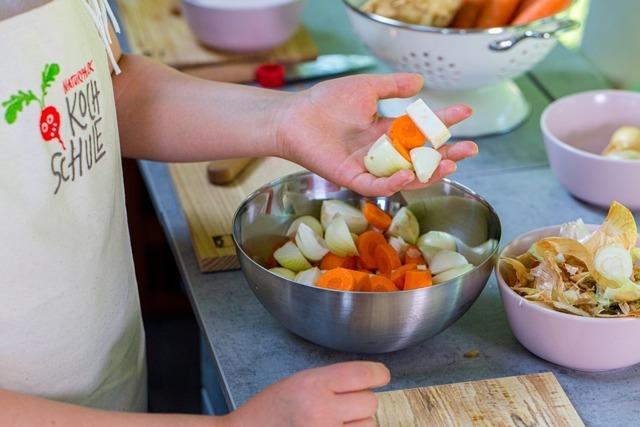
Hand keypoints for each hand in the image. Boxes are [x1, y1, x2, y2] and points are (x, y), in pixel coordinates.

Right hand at [224, 362, 389, 426]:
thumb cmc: (269, 412)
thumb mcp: (298, 383)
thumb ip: (331, 382)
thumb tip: (368, 383)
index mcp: (312, 385)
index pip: (363, 374)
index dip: (379, 374)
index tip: (381, 376)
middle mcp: (321, 410)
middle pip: (370, 402)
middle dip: (361, 403)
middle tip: (343, 406)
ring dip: (357, 425)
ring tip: (333, 424)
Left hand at [276, 73, 477, 195]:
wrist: (295, 117)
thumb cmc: (325, 102)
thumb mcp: (366, 89)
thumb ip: (392, 86)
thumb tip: (420, 82)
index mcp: (386, 132)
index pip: (422, 130)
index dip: (444, 122)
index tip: (465, 111)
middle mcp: (381, 152)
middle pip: (420, 158)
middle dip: (447, 155)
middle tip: (470, 150)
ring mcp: (368, 166)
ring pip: (404, 176)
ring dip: (428, 173)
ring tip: (449, 164)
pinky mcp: (352, 177)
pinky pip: (377, 185)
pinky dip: (394, 181)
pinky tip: (409, 172)